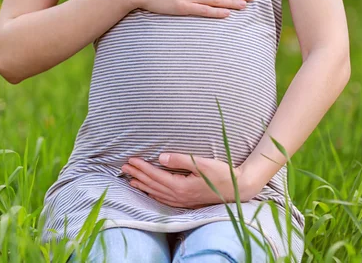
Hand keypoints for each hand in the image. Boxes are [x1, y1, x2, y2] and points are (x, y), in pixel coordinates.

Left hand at [120, 153, 261, 208]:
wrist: (237, 188)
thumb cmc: (221, 174)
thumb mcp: (201, 163)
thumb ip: (180, 160)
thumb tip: (161, 157)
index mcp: (180, 186)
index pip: (155, 175)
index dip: (142, 167)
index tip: (131, 160)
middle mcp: (178, 196)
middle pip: (153, 184)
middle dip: (137, 175)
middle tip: (124, 167)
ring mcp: (182, 201)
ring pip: (156, 193)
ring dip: (143, 185)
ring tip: (130, 179)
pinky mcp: (187, 202)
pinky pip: (164, 200)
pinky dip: (154, 195)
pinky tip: (149, 192)